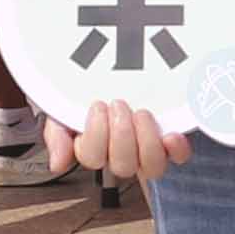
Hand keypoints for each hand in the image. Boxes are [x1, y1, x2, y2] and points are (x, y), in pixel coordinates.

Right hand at [47, 100, 180, 186]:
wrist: (118, 65)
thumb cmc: (86, 93)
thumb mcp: (63, 108)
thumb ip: (57, 135)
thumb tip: (58, 163)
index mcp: (94, 148)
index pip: (92, 157)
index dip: (96, 135)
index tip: (97, 105)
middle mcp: (121, 154)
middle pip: (122, 166)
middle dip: (121, 135)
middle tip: (119, 105)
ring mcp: (146, 150)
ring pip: (151, 167)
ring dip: (146, 142)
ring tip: (142, 113)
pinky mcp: (170, 143)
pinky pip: (177, 157)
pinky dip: (176, 149)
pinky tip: (170, 134)